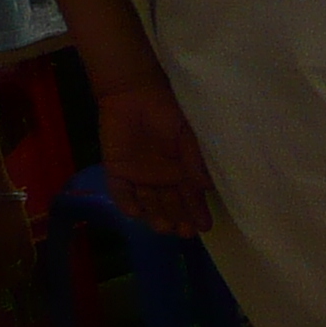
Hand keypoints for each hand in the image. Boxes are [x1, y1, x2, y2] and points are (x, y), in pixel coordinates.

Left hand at [98, 80, 214, 236]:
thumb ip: (195, 160)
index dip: (197, 212)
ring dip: (155, 216)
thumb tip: (208, 187)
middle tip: (182, 232)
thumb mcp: (188, 135)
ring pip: (148, 202)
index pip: (191, 197)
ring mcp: (138, 175)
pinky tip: (136, 212)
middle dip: (177, 219)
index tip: (204, 227)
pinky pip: (121, 192)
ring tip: (164, 227)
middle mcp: (161, 177)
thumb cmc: (167, 111)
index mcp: (181, 170)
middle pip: (170, 205)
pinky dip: (126, 202)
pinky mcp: (116, 170)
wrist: (133, 94)